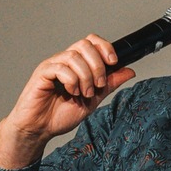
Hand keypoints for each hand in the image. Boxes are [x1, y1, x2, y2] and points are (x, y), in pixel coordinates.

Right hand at [0, 35, 135, 168]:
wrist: (40, 129)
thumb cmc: (60, 115)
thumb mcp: (94, 99)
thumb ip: (109, 84)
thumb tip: (130, 71)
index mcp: (77, 64)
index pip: (92, 42)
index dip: (105, 47)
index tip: (114, 63)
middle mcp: (64, 60)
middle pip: (85, 44)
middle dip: (98, 65)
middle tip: (98, 85)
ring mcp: (52, 65)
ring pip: (74, 56)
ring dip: (86, 76)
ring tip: (85, 93)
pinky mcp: (42, 73)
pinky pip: (60, 67)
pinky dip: (71, 80)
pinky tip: (71, 92)